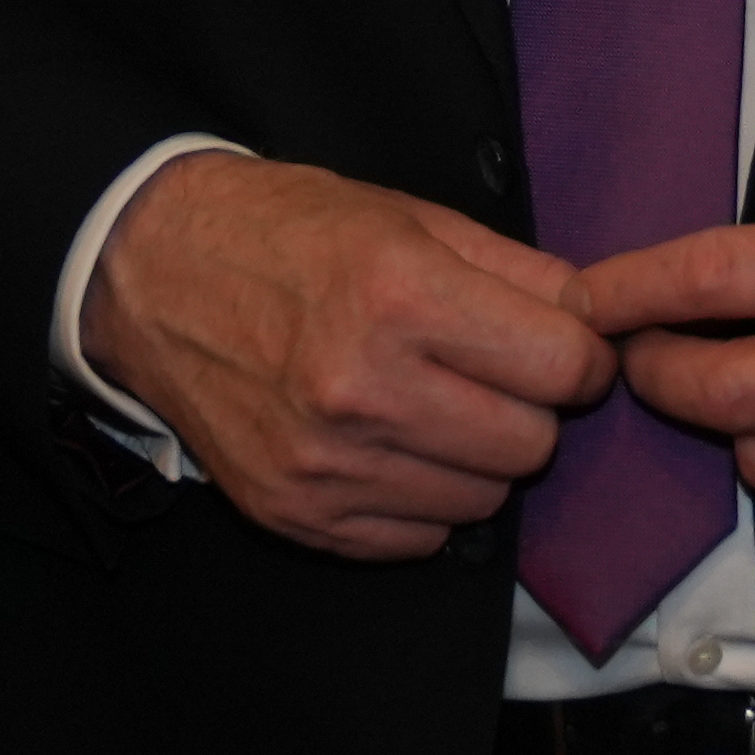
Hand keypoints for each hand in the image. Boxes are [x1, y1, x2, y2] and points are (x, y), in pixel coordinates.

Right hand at [81, 153, 615, 557]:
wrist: (152, 275)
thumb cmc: (286, 234)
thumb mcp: (408, 217)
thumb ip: (517, 271)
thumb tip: (601, 319)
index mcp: (400, 297)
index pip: (563, 369)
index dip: (581, 357)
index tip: (563, 348)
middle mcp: (363, 389)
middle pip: (531, 444)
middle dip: (528, 408)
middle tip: (488, 374)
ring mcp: (325, 463)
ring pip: (482, 499)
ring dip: (476, 459)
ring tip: (431, 405)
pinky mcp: (296, 514)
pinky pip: (419, 537)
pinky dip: (422, 498)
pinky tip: (390, 445)